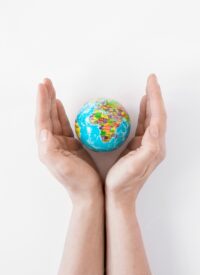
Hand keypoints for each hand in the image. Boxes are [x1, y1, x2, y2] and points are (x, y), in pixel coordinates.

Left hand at [35, 79, 101, 200]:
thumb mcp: (63, 166)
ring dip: (51, 104)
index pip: (42, 121)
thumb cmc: (78, 181)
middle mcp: (51, 145)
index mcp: (47, 148)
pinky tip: (60, 106)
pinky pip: (64, 125)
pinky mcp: (71, 145)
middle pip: (46, 117)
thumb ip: (50, 150)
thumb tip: (43, 131)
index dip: (42, 103)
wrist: (89, 193)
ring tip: (51, 89)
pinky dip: (61, 114)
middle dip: (45, 99)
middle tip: (46, 82)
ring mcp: (61, 144)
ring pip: (54, 119)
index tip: (43, 86)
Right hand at [106, 74, 166, 201]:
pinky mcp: (140, 147)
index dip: (155, 97)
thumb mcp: (136, 164)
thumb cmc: (124, 181)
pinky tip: (142, 107)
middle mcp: (155, 144)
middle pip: (158, 114)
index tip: (151, 81)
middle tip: (151, 80)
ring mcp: (148, 145)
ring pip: (153, 118)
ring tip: (148, 89)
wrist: (119, 195)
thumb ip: (149, 147)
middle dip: (155, 95)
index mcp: (155, 146)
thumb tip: (155, 127)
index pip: (158, 116)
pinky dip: (145, 113)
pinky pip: (145, 125)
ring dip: (151, 102)